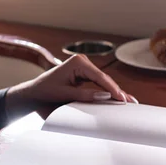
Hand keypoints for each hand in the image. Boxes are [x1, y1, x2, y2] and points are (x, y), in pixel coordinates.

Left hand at [6, 54, 137, 116]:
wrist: (33, 92)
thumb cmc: (45, 91)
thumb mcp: (65, 94)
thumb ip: (85, 95)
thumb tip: (104, 97)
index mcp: (78, 62)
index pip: (99, 77)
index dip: (112, 89)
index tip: (122, 99)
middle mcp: (83, 61)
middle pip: (104, 79)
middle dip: (116, 91)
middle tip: (131, 103)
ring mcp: (84, 67)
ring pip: (103, 81)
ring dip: (114, 92)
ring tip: (130, 102)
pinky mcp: (84, 74)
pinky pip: (98, 84)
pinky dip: (107, 92)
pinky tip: (118, 98)